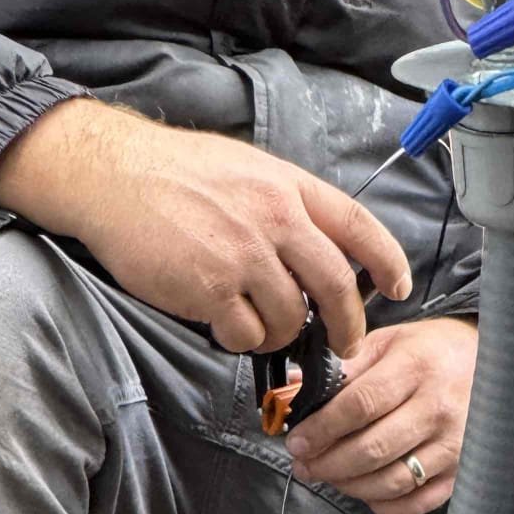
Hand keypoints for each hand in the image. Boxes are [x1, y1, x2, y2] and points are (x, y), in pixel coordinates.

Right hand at [0, 99, 410, 357]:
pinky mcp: (211, 288)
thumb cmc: (175, 173)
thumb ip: (284, 206)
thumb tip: (313, 251)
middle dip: (348, 325)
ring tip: (256, 323)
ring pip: (290, 318)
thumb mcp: (245, 169)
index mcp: (288, 185)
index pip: (357, 225)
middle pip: (335, 285)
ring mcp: (244, 255)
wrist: (114, 177)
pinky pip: (245, 334)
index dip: (386, 261)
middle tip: (345, 345)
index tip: (399, 288)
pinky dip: (239, 338)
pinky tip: (220, 322)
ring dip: (280, 333)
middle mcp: (274, 218)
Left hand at [286, 318, 477, 513]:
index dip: (322, 429)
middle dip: (327, 463)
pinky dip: (385, 505)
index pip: (359, 406)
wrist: (496, 366)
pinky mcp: (462, 472)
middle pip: (371, 449)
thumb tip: (294, 391)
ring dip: (349, 486)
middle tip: (305, 464)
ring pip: (391, 482)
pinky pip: (417, 503)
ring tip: (329, 475)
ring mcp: (454, 445)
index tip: (297, 441)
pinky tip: (366, 491)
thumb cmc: (431, 353)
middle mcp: (438, 408)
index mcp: (416, 367)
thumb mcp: (388, 343)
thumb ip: (343, 368)